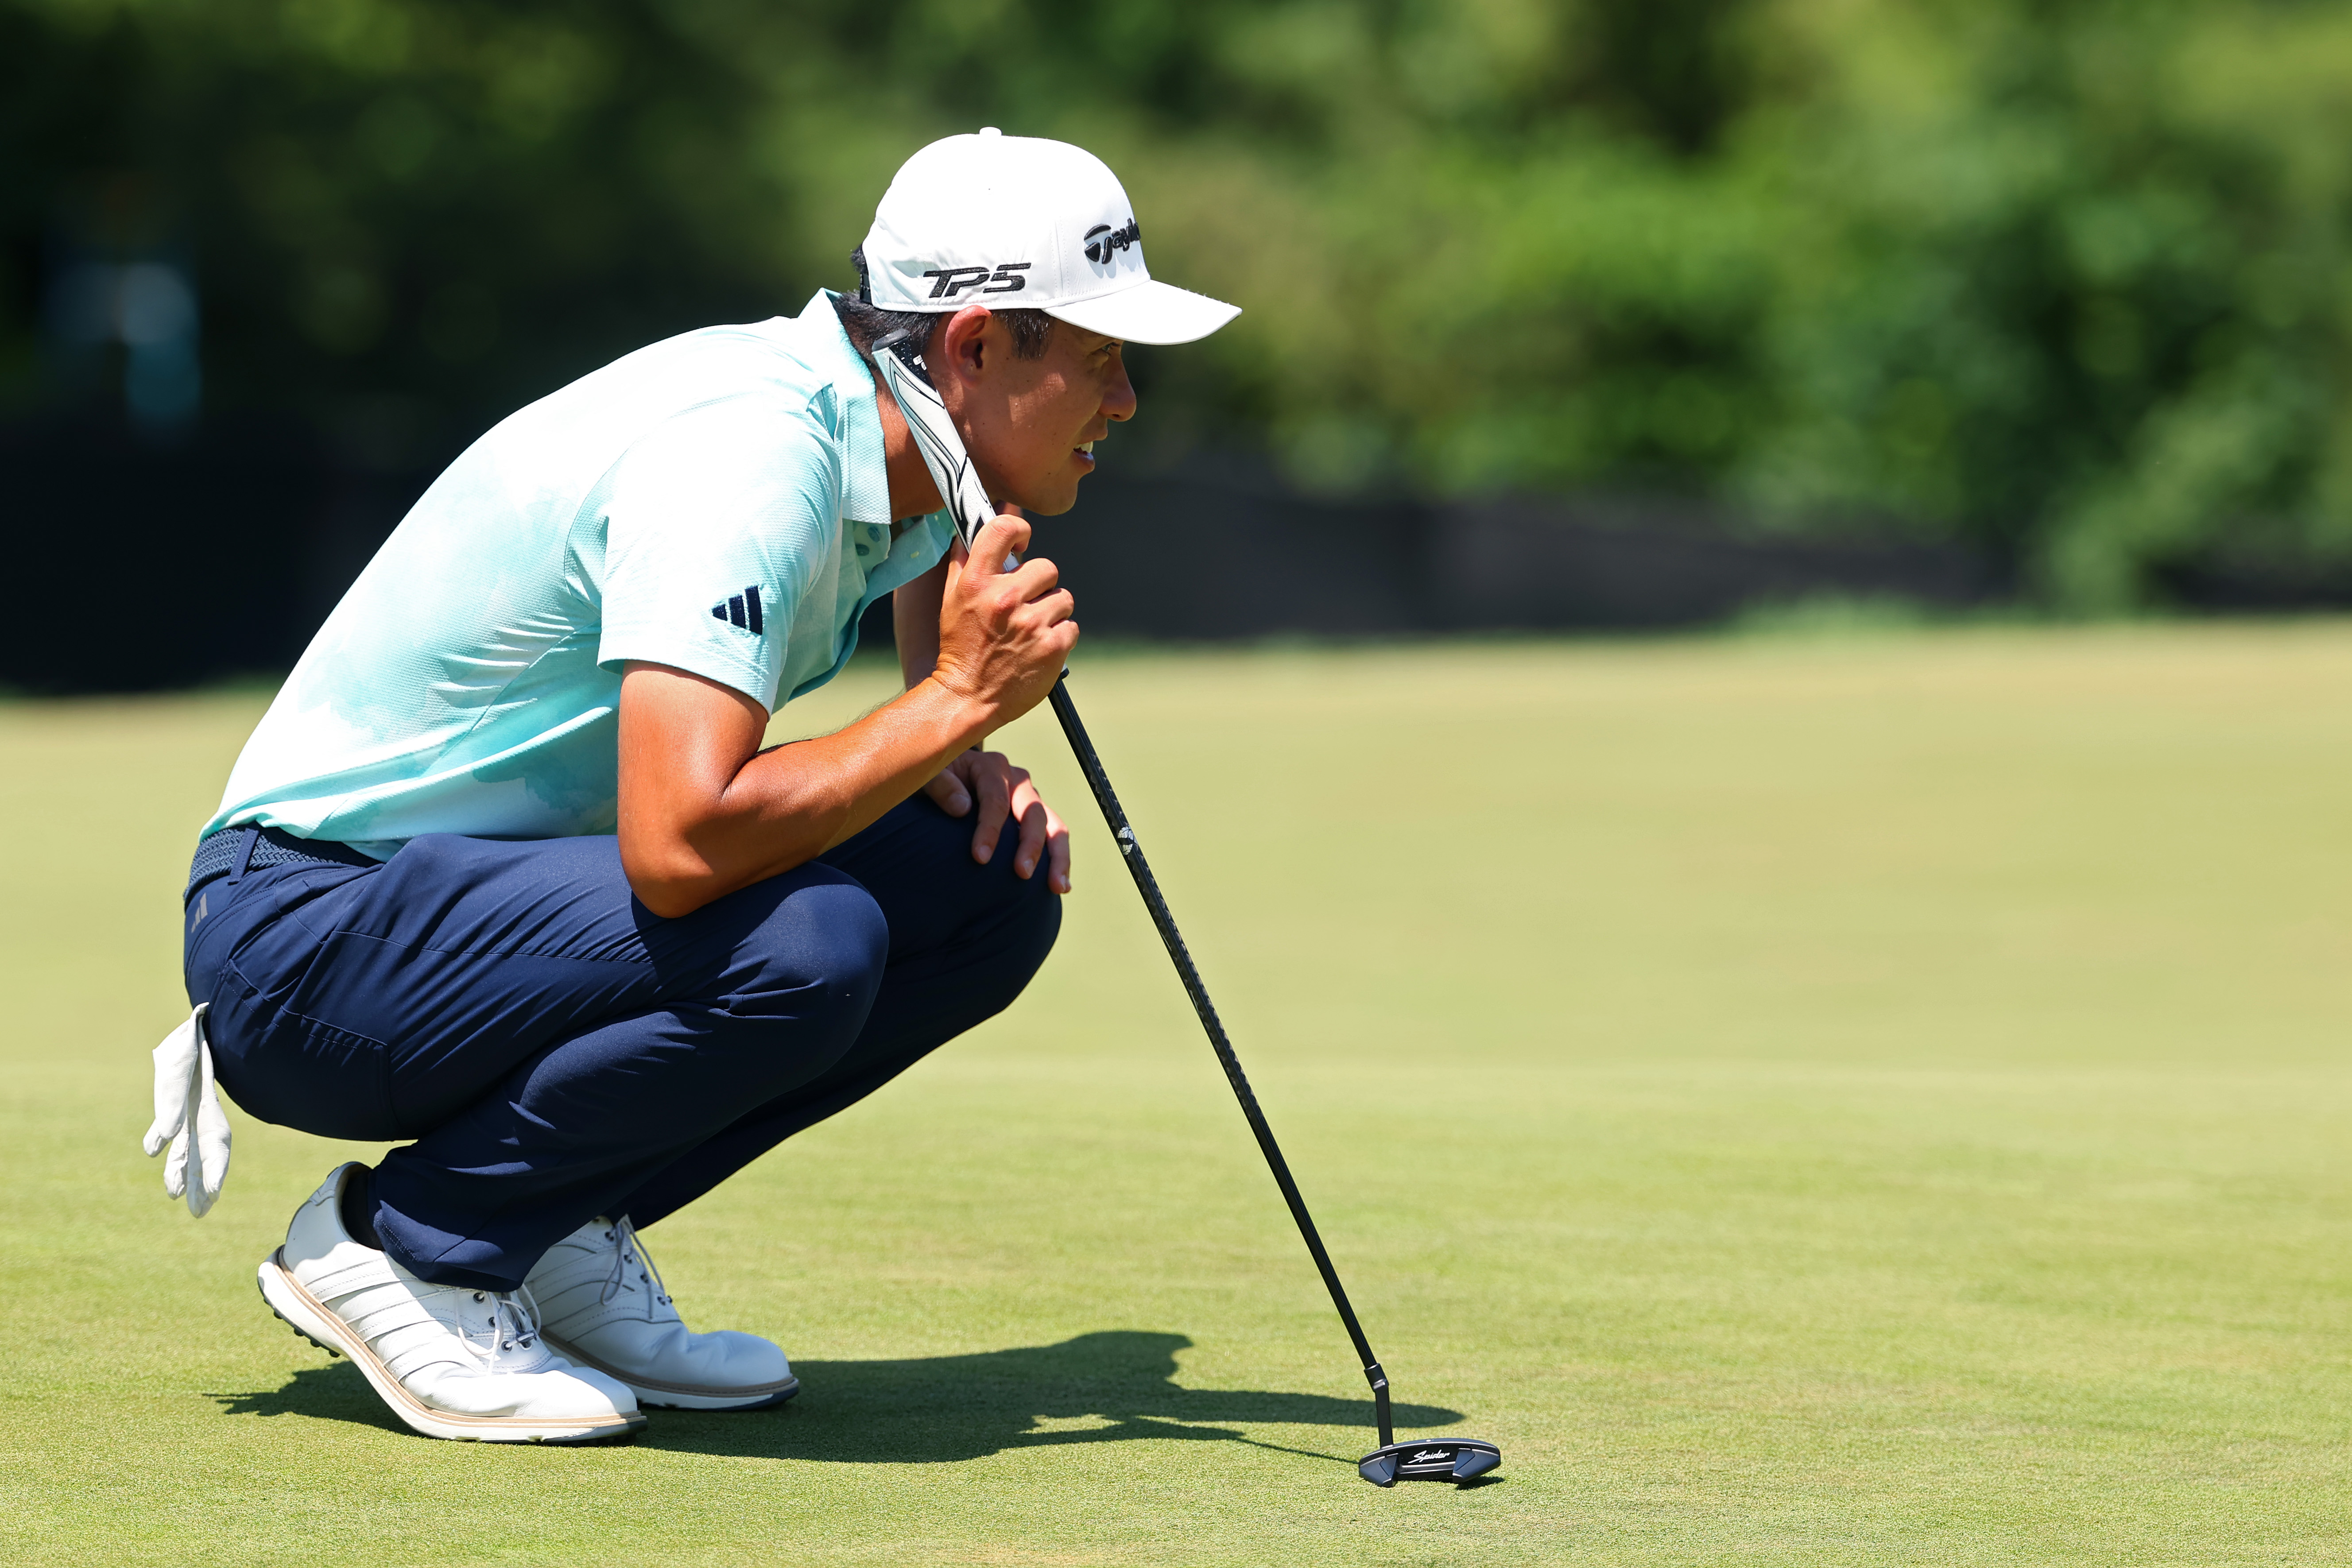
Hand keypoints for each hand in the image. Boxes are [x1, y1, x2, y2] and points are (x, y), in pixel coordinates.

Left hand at [924, 749, 1071, 892]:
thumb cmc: (935, 779)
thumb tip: (962, 808)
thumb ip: (940, 786)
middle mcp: (1017, 780)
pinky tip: (1060, 886)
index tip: (980, 858)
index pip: (996, 800)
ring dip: (1057, 857)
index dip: (990, 830)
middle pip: (1033, 812)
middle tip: (1022, 873)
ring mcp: (1028, 799)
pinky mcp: (1032, 816)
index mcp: (991, 767)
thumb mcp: (929, 776)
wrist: (945, 778)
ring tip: (1057, 886)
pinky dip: (1058, 860)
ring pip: (1054, 825)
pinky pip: (1053, 836)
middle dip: (1030, 844)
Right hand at [929, 512, 1075, 726]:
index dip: (1019, 529)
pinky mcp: (1052, 647)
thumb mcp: (954, 596)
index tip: (1023, 542)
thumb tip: (997, 510)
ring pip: (1063, 597)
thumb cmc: (961, 644)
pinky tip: (1039, 646)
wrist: (967, 696)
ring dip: (1052, 611)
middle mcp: (1004, 599)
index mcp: (976, 582)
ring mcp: (1031, 624)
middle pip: (1046, 566)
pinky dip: (1059, 636)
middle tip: (1024, 604)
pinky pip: (1071, 626)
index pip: (1003, 529)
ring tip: (1030, 629)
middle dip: (1039, 584)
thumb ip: (970, 553)